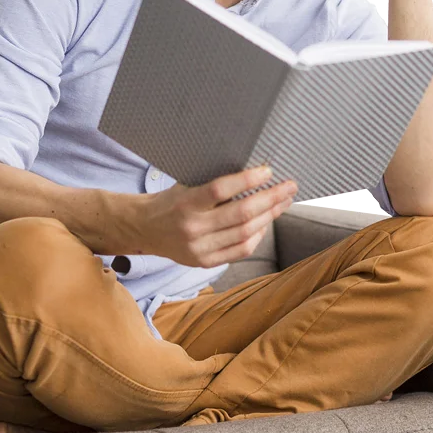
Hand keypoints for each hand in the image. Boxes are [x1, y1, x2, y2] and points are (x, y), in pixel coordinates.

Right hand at [128, 166, 297, 268]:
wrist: (144, 229)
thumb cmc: (170, 202)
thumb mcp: (186, 186)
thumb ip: (214, 185)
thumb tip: (254, 175)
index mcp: (185, 203)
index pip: (220, 190)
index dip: (247, 180)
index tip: (268, 170)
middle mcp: (192, 227)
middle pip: (241, 214)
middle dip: (271, 199)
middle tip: (289, 186)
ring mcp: (199, 248)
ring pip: (245, 233)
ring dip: (270, 216)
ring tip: (283, 202)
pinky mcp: (204, 262)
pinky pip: (240, 250)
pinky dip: (257, 236)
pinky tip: (265, 223)